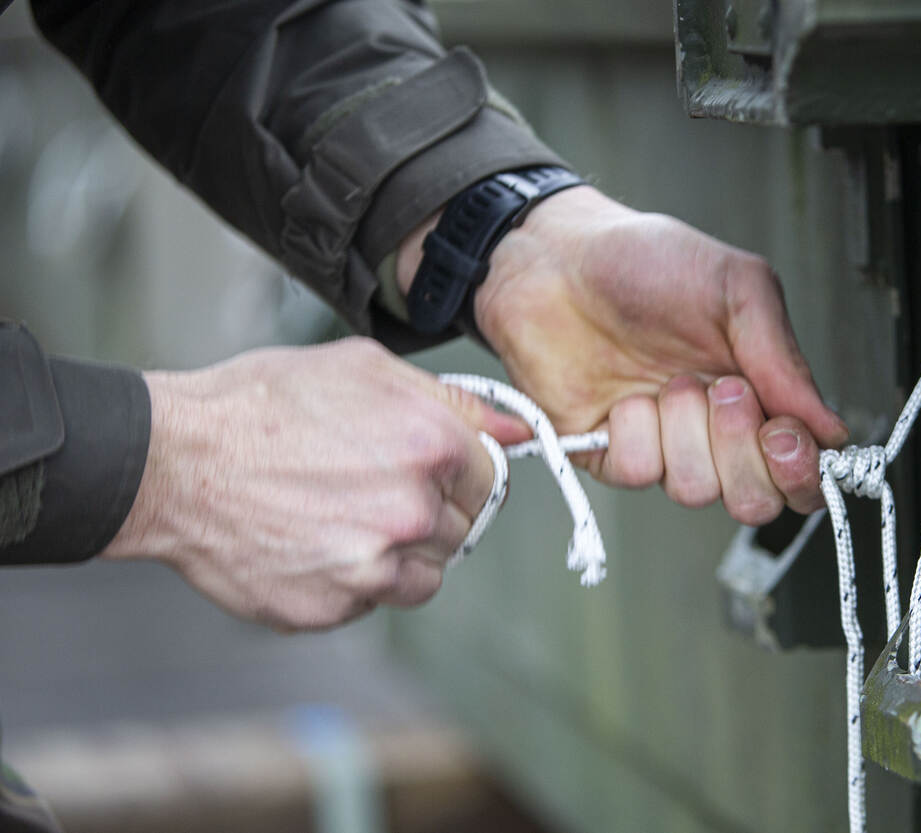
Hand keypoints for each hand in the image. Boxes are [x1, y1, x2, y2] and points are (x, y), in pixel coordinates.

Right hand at [100, 338, 528, 630]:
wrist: (174, 462)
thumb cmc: (262, 405)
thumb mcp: (365, 369)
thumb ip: (454, 401)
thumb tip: (519, 430)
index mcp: (430, 446)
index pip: (489, 478)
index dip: (458, 472)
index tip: (430, 470)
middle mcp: (410, 511)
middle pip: (460, 530)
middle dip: (427, 513)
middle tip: (368, 488)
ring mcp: (372, 567)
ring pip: (423, 577)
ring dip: (397, 554)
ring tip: (339, 517)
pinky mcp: (332, 606)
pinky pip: (370, 601)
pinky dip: (351, 581)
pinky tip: (311, 542)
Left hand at [400, 187, 847, 524]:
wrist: (558, 260)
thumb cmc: (646, 262)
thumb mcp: (737, 290)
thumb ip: (784, 361)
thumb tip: (831, 430)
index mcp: (759, 394)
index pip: (799, 469)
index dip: (799, 470)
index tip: (784, 436)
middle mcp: (713, 431)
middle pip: (754, 499)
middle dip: (740, 452)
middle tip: (722, 392)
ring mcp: (662, 445)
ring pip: (696, 489)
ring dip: (684, 430)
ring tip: (665, 378)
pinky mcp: (608, 454)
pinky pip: (638, 472)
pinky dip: (633, 430)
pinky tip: (621, 393)